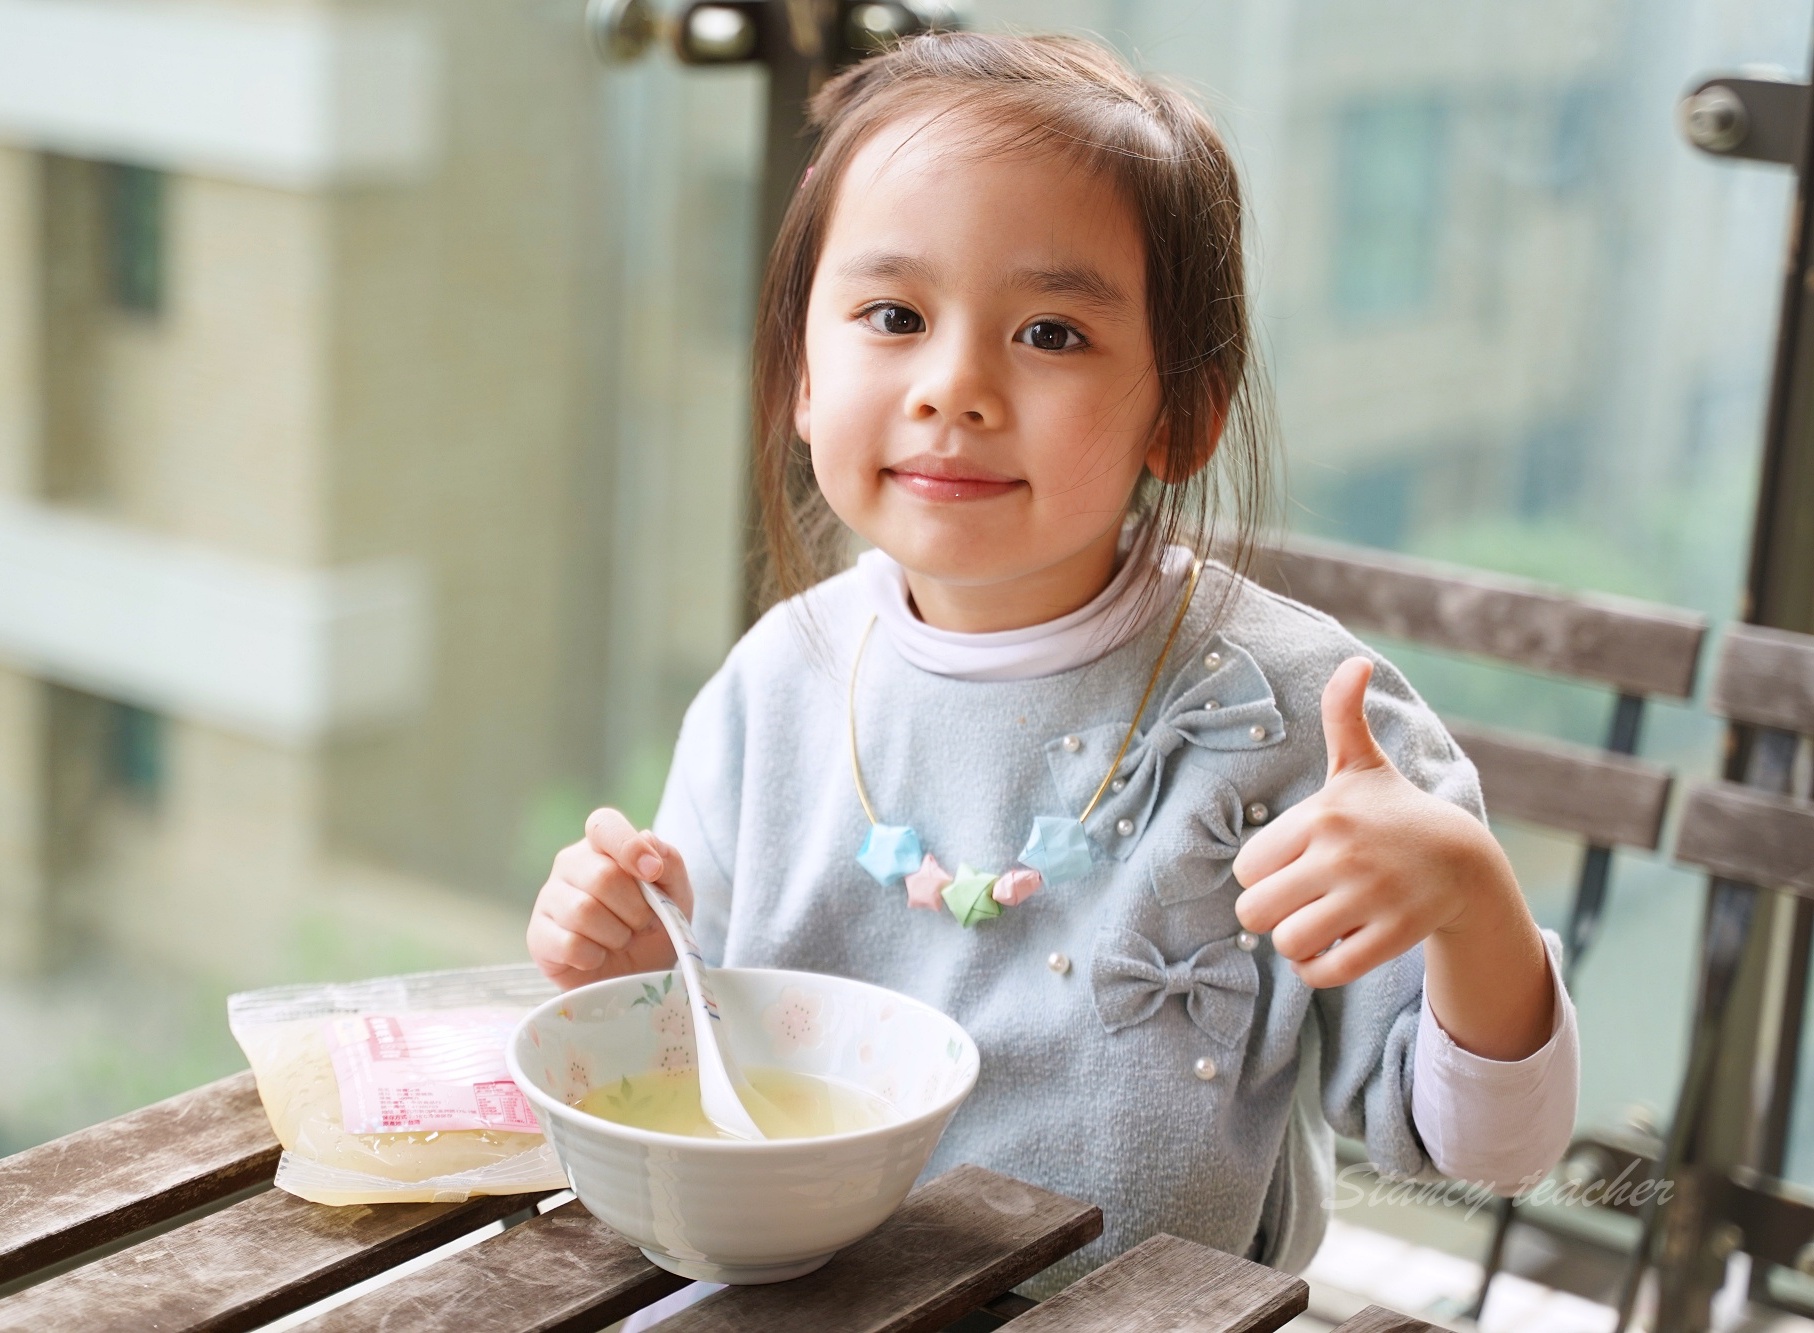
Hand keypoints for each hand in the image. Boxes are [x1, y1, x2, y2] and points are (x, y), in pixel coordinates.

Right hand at [527, 808, 695, 989]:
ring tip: (620, 940)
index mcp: (602, 846)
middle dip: (635, 909)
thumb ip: (670, 862)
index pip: (604, 825)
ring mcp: (550, 899)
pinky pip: (569, 944)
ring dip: (616, 935)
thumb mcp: (676, 895)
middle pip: (602, 876)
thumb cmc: (654, 929)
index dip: (628, 845)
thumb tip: (647, 838)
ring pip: (584, 912)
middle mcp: (570, 865)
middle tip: (642, 924)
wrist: (636, 978)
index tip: (652, 873)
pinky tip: (597, 957)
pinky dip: (594, 957)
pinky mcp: (538, 936)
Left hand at [1231, 656, 1517, 988]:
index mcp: (1322, 815)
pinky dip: (1318, 971)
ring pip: (1289, 944)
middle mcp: (1343, 854)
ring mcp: (1370, 897)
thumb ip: (1344, 715)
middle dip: (1270, 915)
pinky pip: (1325, 973)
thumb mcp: (1362, 765)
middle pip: (1255, 911)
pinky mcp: (1394, 935)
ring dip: (1295, 945)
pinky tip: (1331, 953)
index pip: (1246, 868)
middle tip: (1296, 906)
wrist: (1463, 861)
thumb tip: (1354, 660)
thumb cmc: (1395, 813)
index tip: (1290, 869)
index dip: (1262, 876)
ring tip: (1315, 928)